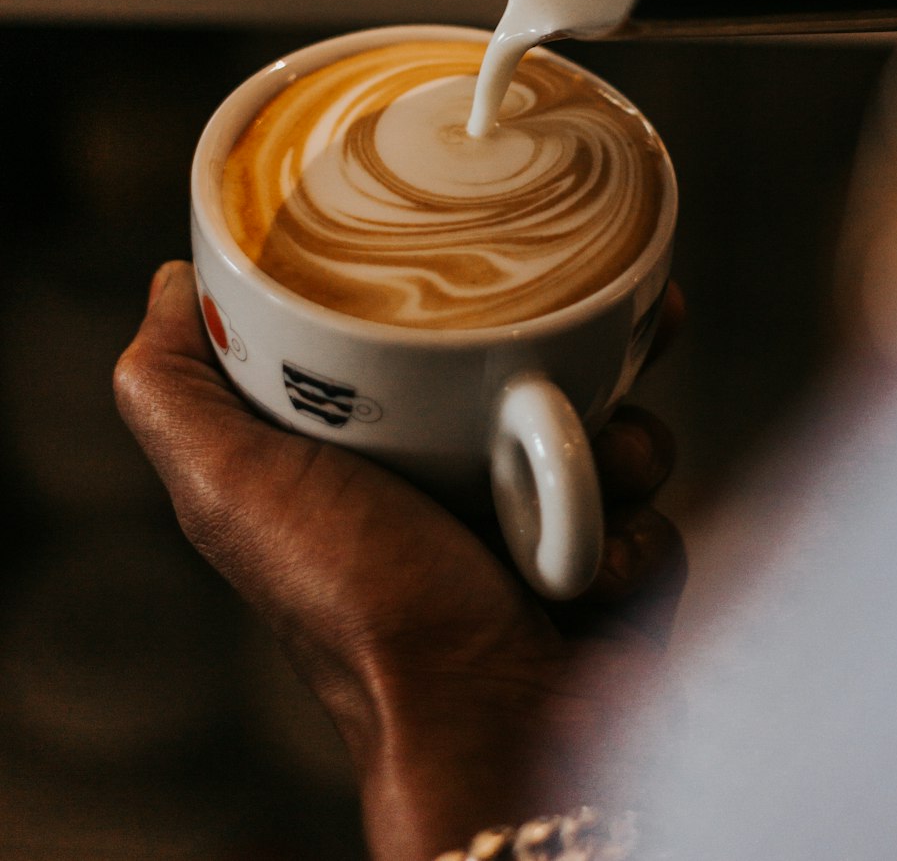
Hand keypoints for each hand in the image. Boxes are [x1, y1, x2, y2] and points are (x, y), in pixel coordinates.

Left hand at [115, 263, 685, 860]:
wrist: (483, 731)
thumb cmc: (354, 608)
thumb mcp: (231, 486)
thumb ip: (175, 392)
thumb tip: (169, 284)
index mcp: (383, 447)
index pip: (430, 337)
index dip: (468, 288)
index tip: (501, 240)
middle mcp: (462, 480)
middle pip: (545, 370)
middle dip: (588, 353)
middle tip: (616, 334)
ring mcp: (544, 526)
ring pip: (619, 431)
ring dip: (623, 447)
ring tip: (594, 478)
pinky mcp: (609, 568)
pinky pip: (652, 512)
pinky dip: (635, 534)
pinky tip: (593, 567)